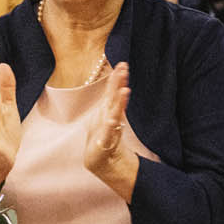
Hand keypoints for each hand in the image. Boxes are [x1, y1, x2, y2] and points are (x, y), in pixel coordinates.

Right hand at [83, 63, 137, 195]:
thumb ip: (116, 103)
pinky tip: (113, 119)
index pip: (112, 91)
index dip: (117, 78)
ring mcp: (105, 127)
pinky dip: (110, 125)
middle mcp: (106, 115)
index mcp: (108, 109)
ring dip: (118, 102)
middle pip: (113, 96)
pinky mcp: (105, 140)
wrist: (99, 159)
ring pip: (113, 112)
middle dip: (117, 83)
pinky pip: (109, 132)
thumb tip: (122, 87)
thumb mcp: (112, 117)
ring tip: (124, 90)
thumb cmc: (105, 136)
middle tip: (122, 68)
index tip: (123, 64)